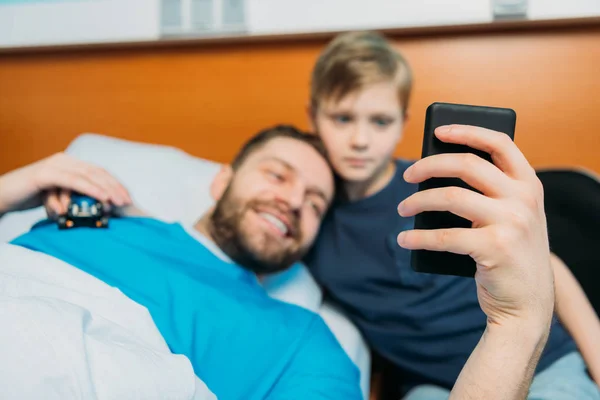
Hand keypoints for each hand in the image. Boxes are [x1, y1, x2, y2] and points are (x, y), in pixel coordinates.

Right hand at [0, 153, 131, 216]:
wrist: (2, 196)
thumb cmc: (30, 198)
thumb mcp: (58, 196)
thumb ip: (74, 197)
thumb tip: (97, 207)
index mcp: (69, 164)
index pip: (98, 172)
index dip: (115, 183)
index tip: (127, 197)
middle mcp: (64, 161)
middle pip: (97, 172)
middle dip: (115, 187)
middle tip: (128, 201)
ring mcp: (55, 165)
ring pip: (88, 175)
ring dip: (106, 189)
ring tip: (117, 201)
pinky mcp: (45, 174)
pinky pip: (73, 181)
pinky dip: (90, 189)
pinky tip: (102, 197)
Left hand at [397, 125, 553, 329]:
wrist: (528, 305)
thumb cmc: (510, 255)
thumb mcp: (512, 217)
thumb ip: (490, 193)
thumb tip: (434, 174)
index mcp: (529, 185)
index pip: (500, 144)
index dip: (467, 131)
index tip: (438, 131)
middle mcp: (524, 199)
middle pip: (467, 164)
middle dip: (429, 165)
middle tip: (407, 176)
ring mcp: (512, 223)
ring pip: (450, 196)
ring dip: (417, 201)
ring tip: (402, 208)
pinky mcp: (496, 248)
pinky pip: (444, 236)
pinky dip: (418, 237)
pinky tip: (405, 239)